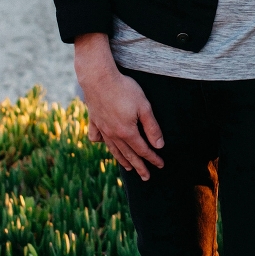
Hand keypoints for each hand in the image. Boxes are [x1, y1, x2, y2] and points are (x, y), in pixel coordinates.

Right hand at [74, 33, 163, 179]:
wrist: (98, 77)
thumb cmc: (124, 89)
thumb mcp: (144, 106)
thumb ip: (151, 127)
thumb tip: (159, 145)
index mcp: (127, 132)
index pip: (143, 150)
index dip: (153, 158)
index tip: (160, 165)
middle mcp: (113, 135)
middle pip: (128, 155)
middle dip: (139, 166)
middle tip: (146, 177)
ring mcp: (102, 128)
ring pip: (114, 149)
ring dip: (123, 160)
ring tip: (129, 168)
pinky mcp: (94, 120)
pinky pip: (97, 137)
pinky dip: (102, 143)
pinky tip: (104, 144)